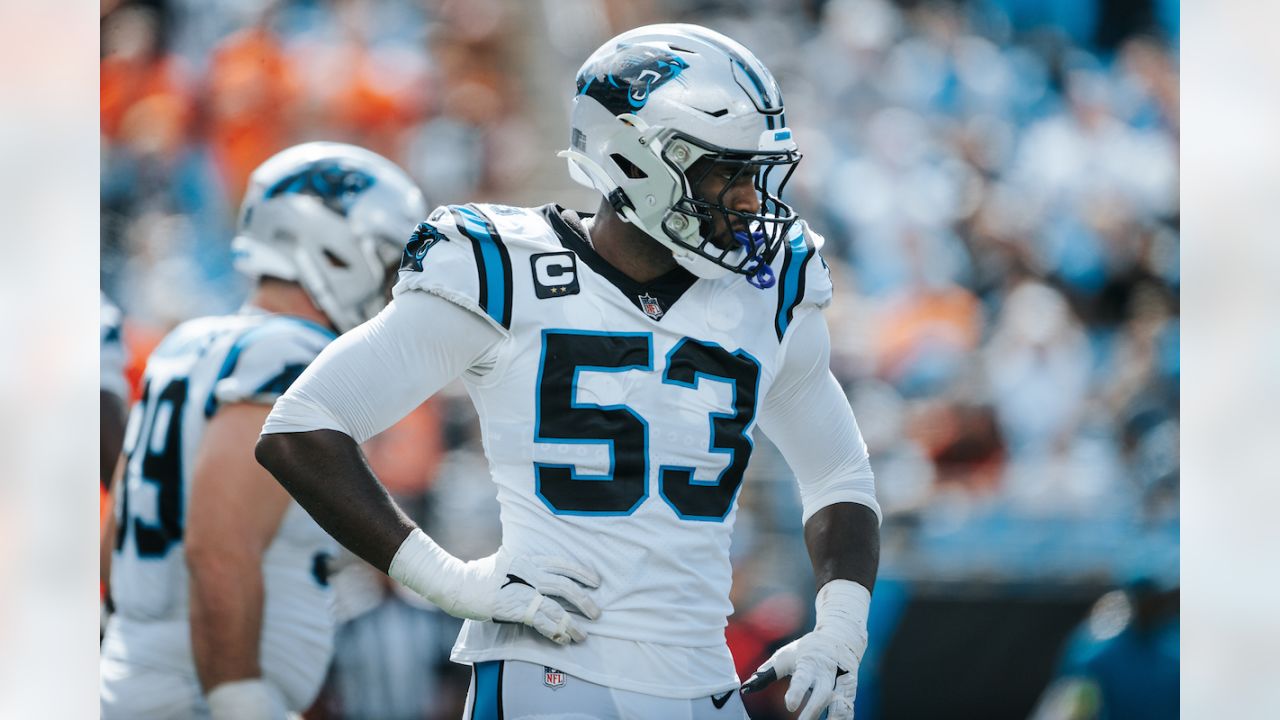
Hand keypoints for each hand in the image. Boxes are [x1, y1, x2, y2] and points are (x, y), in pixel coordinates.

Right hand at [450, 548, 601, 644]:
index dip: (581, 572)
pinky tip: (563, 639)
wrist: (457, 584)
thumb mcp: (506, 563)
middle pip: (564, 585)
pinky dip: (555, 631)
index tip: (596, 582)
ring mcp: (522, 590)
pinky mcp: (515, 607)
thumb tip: (539, 576)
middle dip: (584, 599)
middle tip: (596, 612)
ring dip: (572, 622)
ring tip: (583, 634)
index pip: (561, 564)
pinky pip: (542, 621)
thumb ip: (524, 568)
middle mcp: (528, 572)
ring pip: (556, 607)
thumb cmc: (479, 575)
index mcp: (528, 559)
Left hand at [740, 580, 870, 719]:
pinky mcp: (851, 690)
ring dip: (834, 718)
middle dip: (813, 711)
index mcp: (809, 663)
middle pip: (823, 694)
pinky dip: (843, 718)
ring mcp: (842, 681)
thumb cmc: (805, 650)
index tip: (789, 705)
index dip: (796, 692)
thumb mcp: (785, 656)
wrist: (840, 637)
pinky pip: (848, 707)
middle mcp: (827, 672)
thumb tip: (745, 689)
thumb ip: (766, 673)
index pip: (802, 678)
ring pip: (841, 702)